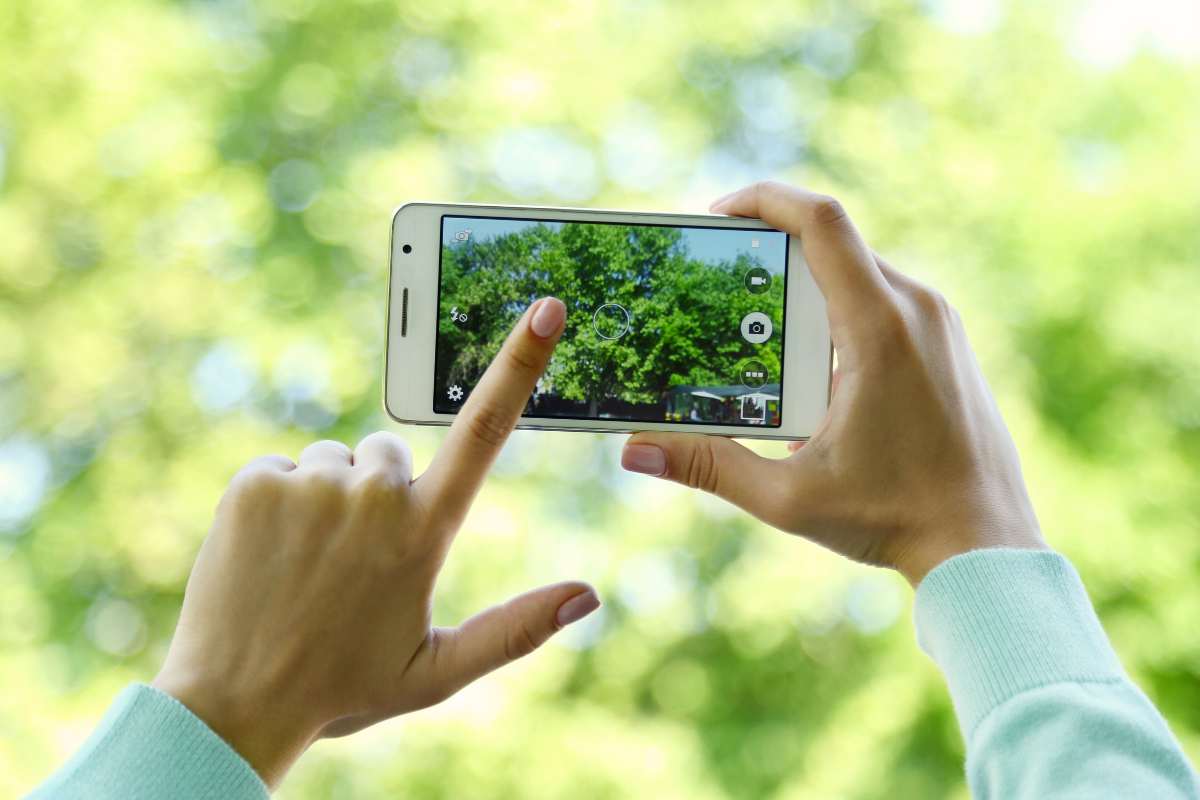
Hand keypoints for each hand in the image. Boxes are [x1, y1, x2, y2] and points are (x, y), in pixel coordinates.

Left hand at [152, 298, 599, 787]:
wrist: (231, 707)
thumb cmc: (343, 687)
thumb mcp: (439, 672)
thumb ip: (517, 629)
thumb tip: (589, 596)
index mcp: (424, 532)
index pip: (485, 432)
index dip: (519, 365)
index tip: (546, 309)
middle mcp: (372, 496)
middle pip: (389, 454)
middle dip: (380, 491)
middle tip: (352, 564)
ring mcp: (310, 485)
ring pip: (333, 463)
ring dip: (327, 499)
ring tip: (305, 568)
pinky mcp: (254, 484)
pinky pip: (281, 470)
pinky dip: (278, 503)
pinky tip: (269, 556)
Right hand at [620, 182, 1045, 585]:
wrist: (986, 545)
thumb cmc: (896, 517)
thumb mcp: (789, 494)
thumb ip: (709, 466)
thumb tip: (635, 451)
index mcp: (880, 327)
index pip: (819, 221)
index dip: (762, 199)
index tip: (717, 215)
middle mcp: (918, 308)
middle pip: (831, 245)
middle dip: (771, 257)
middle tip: (723, 290)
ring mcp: (940, 323)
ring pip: (859, 273)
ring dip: (806, 292)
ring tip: (763, 342)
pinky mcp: (948, 343)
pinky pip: (885, 302)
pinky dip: (839, 315)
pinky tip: (814, 375)